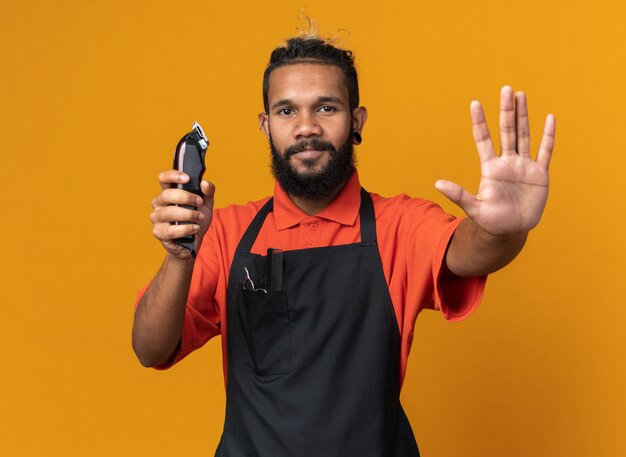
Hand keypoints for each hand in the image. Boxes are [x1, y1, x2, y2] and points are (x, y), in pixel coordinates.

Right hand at [150, 170, 214, 258]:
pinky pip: (170, 230)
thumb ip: (208, 192)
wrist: (194, 242)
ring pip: (168, 213)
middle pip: (166, 194)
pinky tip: (194, 228)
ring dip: (188, 214)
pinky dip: (185, 229)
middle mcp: (159, 203)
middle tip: (199, 202)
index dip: (172, 175)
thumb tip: (205, 183)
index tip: (186, 178)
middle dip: (186, 197)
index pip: (164, 178)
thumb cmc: (196, 219)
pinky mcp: (159, 232)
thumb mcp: (206, 204)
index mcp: (168, 192)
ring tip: (199, 217)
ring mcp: (157, 218)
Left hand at [436, 86, 555, 235]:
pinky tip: (550, 118)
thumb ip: (458, 194)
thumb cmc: (490, 221)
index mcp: (490, 168)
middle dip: (506, 110)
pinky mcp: (539, 174)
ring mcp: (523, 166)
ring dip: (523, 116)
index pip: (483, 139)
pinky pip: (545, 151)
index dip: (480, 122)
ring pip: (524, 135)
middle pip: (506, 130)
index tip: (475, 103)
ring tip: (521, 95)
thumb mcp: (474, 208)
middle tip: (506, 88)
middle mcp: (507, 162)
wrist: (510, 231)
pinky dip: (548, 136)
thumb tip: (437, 183)